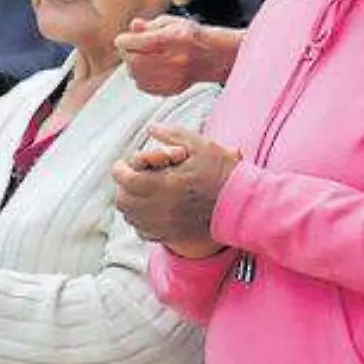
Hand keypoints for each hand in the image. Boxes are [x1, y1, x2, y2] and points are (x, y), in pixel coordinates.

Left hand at [112, 124, 238, 255]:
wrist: (242, 206)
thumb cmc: (224, 174)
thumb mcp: (202, 146)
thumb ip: (173, 135)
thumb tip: (152, 128)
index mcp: (164, 185)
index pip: (126, 180)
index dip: (121, 169)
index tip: (124, 164)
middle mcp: (160, 208)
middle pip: (123, 201)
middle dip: (125, 186)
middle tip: (134, 176)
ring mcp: (164, 225)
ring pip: (130, 217)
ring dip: (131, 203)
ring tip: (142, 192)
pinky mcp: (170, 235)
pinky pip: (143, 231)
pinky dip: (141, 220)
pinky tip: (153, 209)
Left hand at [115, 16, 218, 96]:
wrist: (213, 56)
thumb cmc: (191, 36)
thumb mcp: (171, 22)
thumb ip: (149, 25)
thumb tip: (133, 27)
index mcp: (174, 38)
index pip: (136, 42)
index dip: (124, 40)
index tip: (123, 39)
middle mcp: (175, 59)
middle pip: (134, 61)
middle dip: (126, 54)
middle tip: (129, 49)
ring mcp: (174, 77)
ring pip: (136, 75)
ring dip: (132, 66)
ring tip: (140, 58)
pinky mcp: (171, 89)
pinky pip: (144, 86)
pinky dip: (139, 77)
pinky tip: (147, 69)